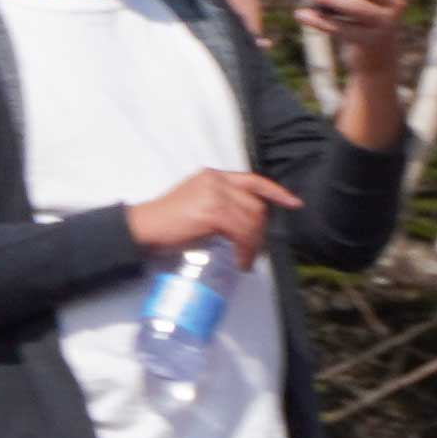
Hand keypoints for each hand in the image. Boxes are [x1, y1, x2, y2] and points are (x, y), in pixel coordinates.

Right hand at [125, 169, 286, 261]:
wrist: (142, 228)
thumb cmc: (166, 222)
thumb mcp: (195, 202)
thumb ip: (218, 204)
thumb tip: (242, 224)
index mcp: (213, 176)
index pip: (253, 180)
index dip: (276, 192)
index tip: (294, 202)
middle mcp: (216, 181)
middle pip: (256, 204)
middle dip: (261, 230)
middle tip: (254, 251)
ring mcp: (214, 195)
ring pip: (251, 219)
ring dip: (254, 244)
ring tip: (246, 260)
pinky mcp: (212, 212)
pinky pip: (241, 231)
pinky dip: (245, 249)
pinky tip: (240, 261)